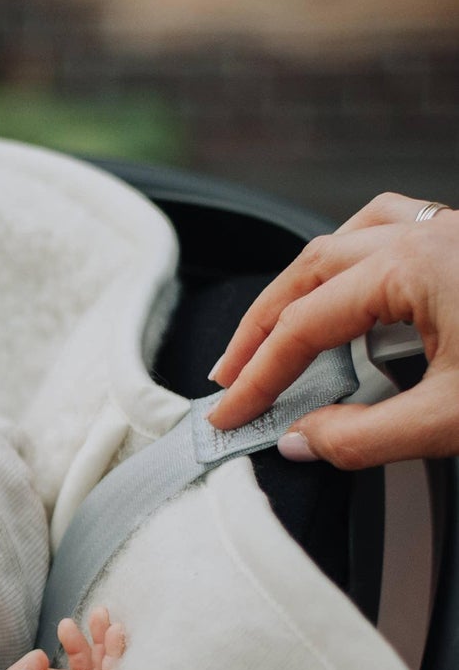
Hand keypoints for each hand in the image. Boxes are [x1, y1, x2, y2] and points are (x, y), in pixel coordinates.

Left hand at [7, 607, 125, 669]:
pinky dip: (120, 655)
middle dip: (98, 635)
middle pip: (98, 663)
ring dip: (112, 641)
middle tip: (98, 612)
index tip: (66, 626)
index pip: (77, 666)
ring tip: (106, 618)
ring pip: (111, 668)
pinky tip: (117, 632)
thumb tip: (41, 656)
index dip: (74, 644)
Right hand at [206, 193, 458, 467]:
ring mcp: (450, 234)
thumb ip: (366, 438)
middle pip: (311, 270)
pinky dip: (353, 259)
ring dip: (301, 286)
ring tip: (276, 330)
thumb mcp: (452, 422)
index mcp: (415, 266)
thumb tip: (301, 439)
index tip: (232, 415)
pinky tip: (350, 290)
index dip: (258, 377)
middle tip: (232, 375)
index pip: (304, 326)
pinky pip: (391, 230)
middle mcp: (428, 236)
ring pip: (347, 239)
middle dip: (262, 327)